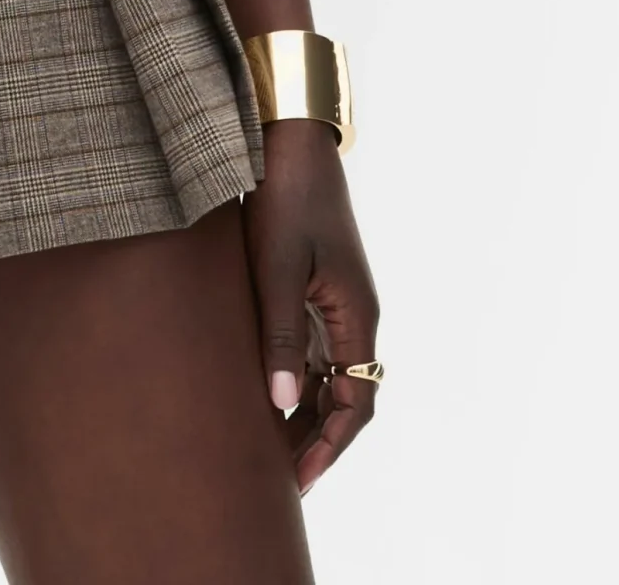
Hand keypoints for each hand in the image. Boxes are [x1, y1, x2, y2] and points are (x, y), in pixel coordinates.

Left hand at [244, 119, 379, 493]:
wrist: (288, 137)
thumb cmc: (285, 196)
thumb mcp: (278, 267)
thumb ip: (281, 335)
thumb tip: (282, 403)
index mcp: (356, 315)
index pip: (355, 403)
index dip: (329, 446)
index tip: (299, 482)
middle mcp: (353, 314)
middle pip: (345, 395)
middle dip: (315, 439)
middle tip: (278, 479)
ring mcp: (335, 299)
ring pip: (328, 373)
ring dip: (303, 410)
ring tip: (265, 446)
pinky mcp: (314, 283)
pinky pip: (312, 346)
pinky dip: (294, 375)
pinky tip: (261, 389)